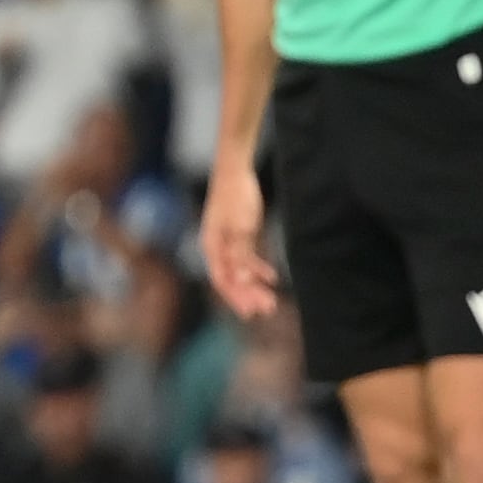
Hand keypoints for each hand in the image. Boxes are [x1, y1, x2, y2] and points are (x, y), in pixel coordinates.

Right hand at [198, 156, 277, 320]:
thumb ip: (240, 255)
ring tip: (271, 299)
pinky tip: (271, 277)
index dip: (237, 298)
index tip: (254, 313)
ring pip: (240, 270)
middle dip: (249, 295)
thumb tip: (239, 280)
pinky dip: (258, 269)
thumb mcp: (241, 227)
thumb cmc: (237, 196)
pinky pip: (247, 258)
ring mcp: (228, 240)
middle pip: (231, 278)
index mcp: (212, 246)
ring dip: (254, 285)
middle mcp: (217, 247)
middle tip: (269, 309)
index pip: (223, 280)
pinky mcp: (240, 233)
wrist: (235, 169)